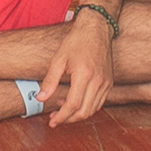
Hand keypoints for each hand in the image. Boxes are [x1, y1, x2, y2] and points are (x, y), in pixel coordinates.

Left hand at [39, 8, 116, 124]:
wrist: (97, 28)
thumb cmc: (77, 41)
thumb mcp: (59, 59)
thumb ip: (50, 80)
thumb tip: (41, 98)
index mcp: (84, 75)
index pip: (73, 105)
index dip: (62, 117)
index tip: (52, 121)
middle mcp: (98, 81)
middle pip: (84, 111)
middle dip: (68, 119)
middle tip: (55, 118)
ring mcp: (106, 82)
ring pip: (93, 109)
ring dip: (77, 114)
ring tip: (63, 107)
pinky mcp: (109, 82)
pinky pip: (99, 102)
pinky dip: (87, 107)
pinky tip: (75, 100)